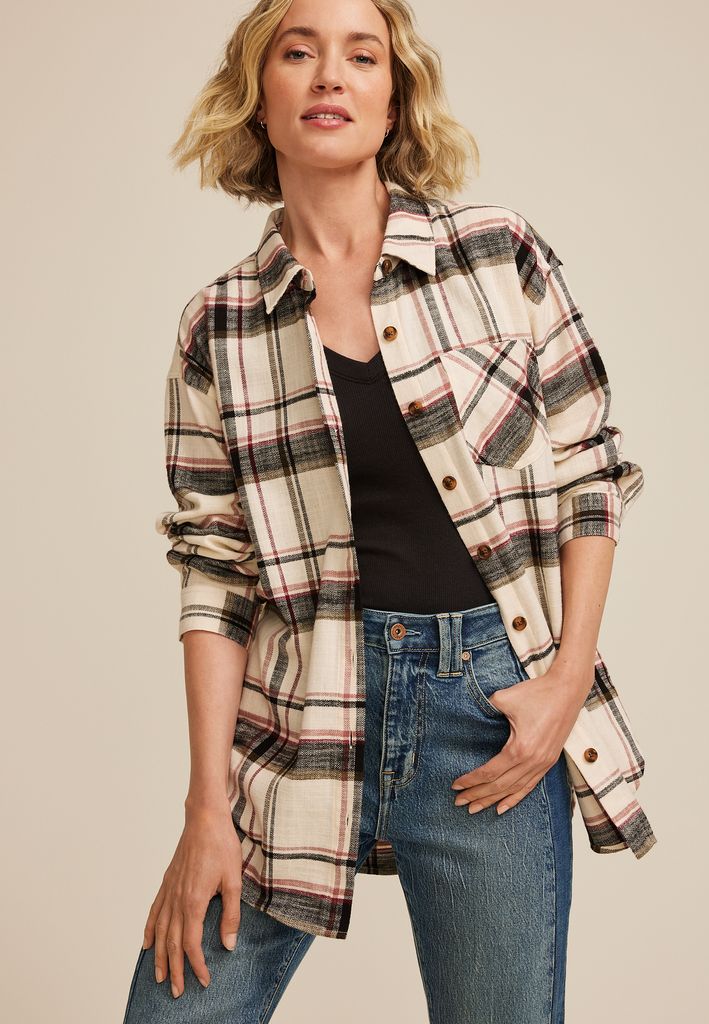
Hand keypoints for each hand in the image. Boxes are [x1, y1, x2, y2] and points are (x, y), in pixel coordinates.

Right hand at [141, 800, 242, 997]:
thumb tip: (228, 945)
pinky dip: (150, 929)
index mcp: (193, 901)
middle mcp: (177, 900)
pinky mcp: (168, 882)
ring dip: (160, 956)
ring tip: (160, 976)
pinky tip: (148, 943)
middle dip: (175, 969)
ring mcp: (169, 891)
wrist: (205, 819)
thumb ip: (229, 915)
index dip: (197, 965)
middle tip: (177, 991)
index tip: (203, 980)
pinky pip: (155, 911)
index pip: (192, 943)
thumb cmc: (222, 846)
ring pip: (161, 931)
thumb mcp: (233, 881)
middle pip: (172, 943)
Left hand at [450, 662, 591, 813]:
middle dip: (477, 795)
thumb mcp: (505, 698)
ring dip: (493, 800)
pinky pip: (530, 786)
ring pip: (514, 789)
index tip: (456, 785)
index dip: (471, 780)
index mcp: (520, 748)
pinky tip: (502, 807)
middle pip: (499, 786)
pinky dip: (515, 798)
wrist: (567, 690)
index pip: (489, 772)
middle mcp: (532, 761)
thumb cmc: (537, 693)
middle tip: (459, 802)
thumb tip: (472, 716)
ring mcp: (543, 764)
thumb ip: (486, 710)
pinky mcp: (549, 762)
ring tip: (475, 809)